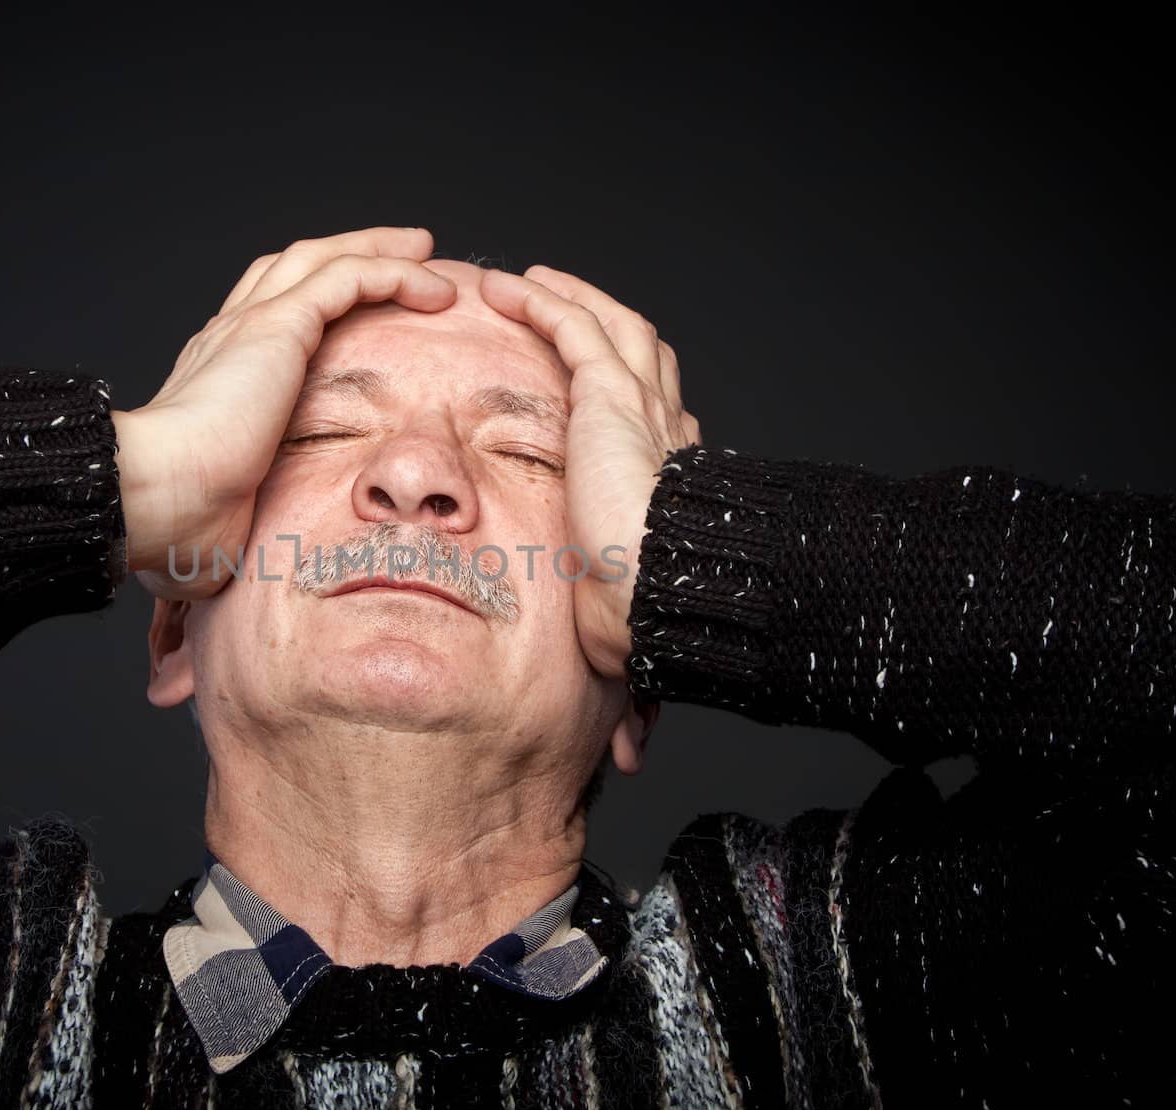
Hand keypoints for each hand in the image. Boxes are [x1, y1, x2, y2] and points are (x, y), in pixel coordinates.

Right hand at [114, 228, 456, 598]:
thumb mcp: (219, 522)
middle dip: (350, 255)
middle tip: (402, 256)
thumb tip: (228, 574)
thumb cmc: (173, 525)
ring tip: (424, 252)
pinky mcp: (279, 327)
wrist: (152, 498)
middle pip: (295, 270)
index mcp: (216, 376)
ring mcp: (253, 326)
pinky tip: (432, 285)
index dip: (313, 307)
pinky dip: (393, 272)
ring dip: (378, 250)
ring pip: (324, 258)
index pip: (266, 318)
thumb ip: (235, 528)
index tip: (356, 319)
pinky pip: (349, 277)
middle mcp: (231, 337)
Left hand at [479, 265, 701, 678]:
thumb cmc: (656, 623)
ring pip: (609, 329)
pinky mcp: (609, 395)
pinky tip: (508, 287)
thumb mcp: (627, 643)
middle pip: (632, 361)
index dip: (611, 400)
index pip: (642, 424)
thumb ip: (624, 682)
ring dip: (566, 303)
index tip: (574, 396)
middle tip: (544, 316)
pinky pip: (575, 328)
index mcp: (660, 485)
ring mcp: (637, 409)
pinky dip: (546, 302)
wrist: (667, 596)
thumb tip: (627, 757)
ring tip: (517, 286)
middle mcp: (659, 435)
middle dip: (591, 333)